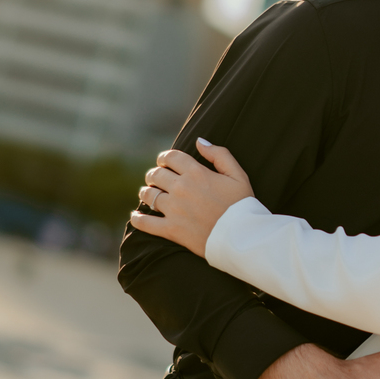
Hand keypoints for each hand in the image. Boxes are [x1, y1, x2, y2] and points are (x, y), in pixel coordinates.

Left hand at [131, 139, 253, 256]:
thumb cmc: (242, 206)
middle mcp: (181, 188)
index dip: (165, 157)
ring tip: (150, 195)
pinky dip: (138, 219)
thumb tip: (199, 141)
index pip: (171, 157)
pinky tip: (137, 216)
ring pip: (148, 195)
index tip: (165, 162)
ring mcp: (174, 209)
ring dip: (147, 192)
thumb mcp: (238, 175)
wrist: (241, 237)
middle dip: (155, 174)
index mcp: (196, 173)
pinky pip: (145, 223)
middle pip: (156, 174)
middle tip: (157, 179)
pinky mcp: (171, 229)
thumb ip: (219, 154)